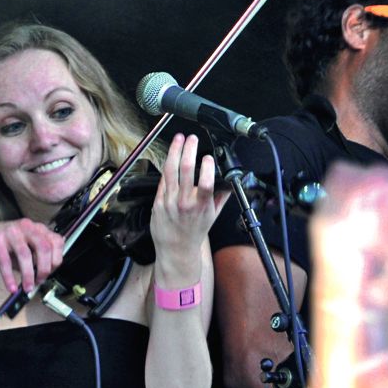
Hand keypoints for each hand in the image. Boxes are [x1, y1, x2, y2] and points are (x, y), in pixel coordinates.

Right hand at [0, 218, 63, 292]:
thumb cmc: (7, 243)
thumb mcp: (27, 246)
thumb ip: (38, 256)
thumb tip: (45, 274)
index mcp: (38, 228)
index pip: (56, 241)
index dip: (56, 259)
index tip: (51, 272)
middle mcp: (27, 227)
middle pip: (43, 247)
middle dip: (44, 268)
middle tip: (40, 281)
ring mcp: (11, 231)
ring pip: (25, 254)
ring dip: (28, 275)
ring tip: (27, 287)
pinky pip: (5, 261)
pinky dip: (9, 277)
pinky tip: (12, 287)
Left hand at [149, 133, 225, 271]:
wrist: (176, 248)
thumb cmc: (195, 232)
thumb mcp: (213, 216)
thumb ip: (221, 198)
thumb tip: (229, 183)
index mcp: (201, 206)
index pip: (206, 183)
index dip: (207, 167)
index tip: (208, 157)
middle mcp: (184, 202)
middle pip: (186, 170)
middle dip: (190, 150)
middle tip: (193, 139)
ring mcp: (169, 201)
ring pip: (170, 170)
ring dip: (175, 151)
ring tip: (179, 139)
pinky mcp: (158, 201)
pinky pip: (163, 180)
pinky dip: (168, 166)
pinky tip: (171, 157)